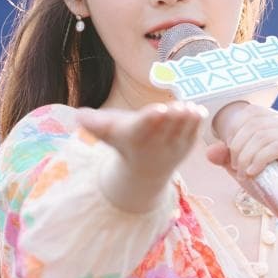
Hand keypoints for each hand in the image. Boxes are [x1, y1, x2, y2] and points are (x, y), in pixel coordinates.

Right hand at [75, 101, 207, 191]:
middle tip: (179, 106)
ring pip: (182, 131)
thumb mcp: (107, 133)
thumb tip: (78, 116)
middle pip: (165, 127)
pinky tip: (199, 111)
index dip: (151, 118)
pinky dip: (197, 124)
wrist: (143, 170)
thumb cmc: (122, 142)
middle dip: (173, 117)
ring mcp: (173, 148)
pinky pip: (193, 134)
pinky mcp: (187, 147)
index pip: (144, 127)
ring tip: (191, 108)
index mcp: (136, 138)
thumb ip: (94, 123)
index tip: (159, 109)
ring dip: (187, 120)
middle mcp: (156, 145)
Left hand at [204, 104, 277, 207]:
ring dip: (246, 156)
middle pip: (255, 125)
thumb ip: (226, 158)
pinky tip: (252, 172)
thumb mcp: (243, 168)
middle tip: (236, 169)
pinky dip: (259, 159)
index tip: (230, 156)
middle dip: (238, 147)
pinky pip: (276, 146)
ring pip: (263, 136)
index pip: (251, 113)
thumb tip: (210, 151)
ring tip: (244, 174)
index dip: (234, 132)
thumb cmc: (273, 188)